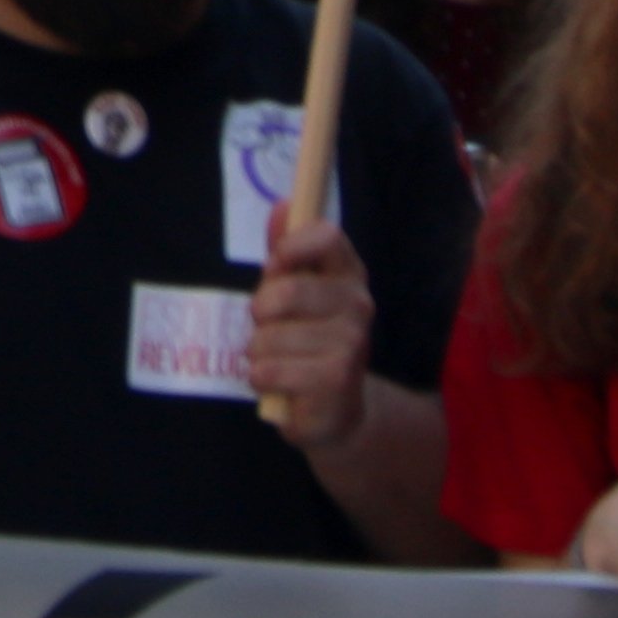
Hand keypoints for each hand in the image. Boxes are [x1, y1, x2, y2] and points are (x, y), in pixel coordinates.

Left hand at [240, 209, 373, 439]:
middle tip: (270, 327)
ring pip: (268, 338)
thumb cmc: (306, 340)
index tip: (275, 263)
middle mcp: (358, 306)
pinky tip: (283, 385)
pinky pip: (268, 371)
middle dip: (260, 312)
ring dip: (258, 352)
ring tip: (280, 361)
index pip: (327, 236)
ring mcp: (351, 347)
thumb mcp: (293, 291)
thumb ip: (284, 253)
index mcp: (349, 275)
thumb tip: (282, 206)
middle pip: (286, 291)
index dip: (291, 246)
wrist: (336, 412)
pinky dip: (261, 379)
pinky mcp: (335, 384)